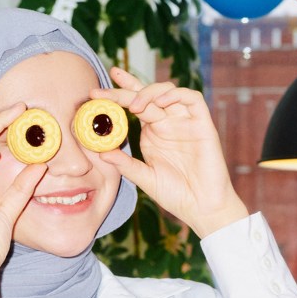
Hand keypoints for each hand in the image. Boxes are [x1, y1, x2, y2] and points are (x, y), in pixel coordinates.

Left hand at [91, 68, 247, 237]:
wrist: (203, 208)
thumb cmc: (176, 195)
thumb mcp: (145, 179)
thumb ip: (125, 165)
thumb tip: (101, 153)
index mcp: (152, 133)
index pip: (134, 105)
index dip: (117, 94)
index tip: (94, 94)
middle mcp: (167, 123)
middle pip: (147, 94)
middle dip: (124, 89)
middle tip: (101, 91)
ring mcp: (185, 121)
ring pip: (168, 91)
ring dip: (149, 92)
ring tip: (134, 105)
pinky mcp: (203, 124)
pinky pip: (192, 99)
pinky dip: (176, 94)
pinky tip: (161, 102)